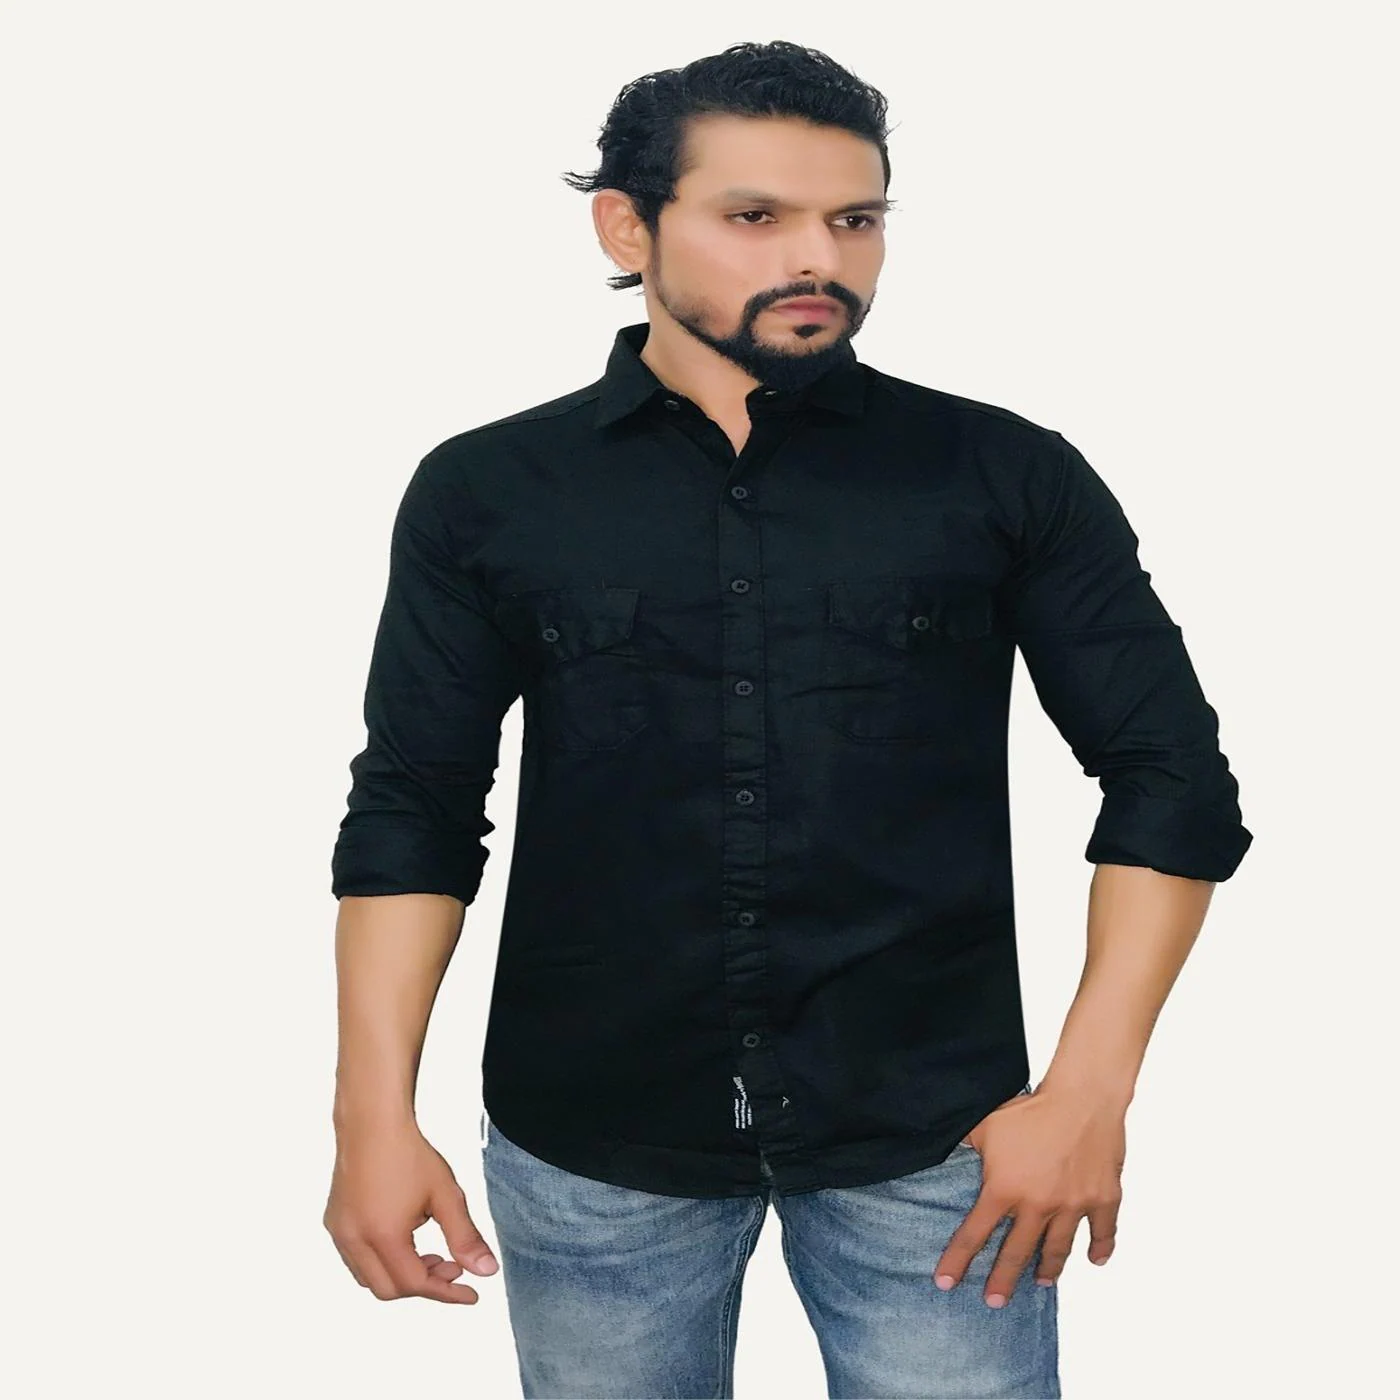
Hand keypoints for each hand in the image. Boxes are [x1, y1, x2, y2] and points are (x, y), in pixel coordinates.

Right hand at [324, 1117, 499, 1303]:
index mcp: (383, 1237)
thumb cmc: (410, 1154)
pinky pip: (356, 1258)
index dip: (446, 1292)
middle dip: (423, 1284)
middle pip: (389, 1289)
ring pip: (369, 1277)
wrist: (373, 1122)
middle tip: (451, 1267)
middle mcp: (354, 1241)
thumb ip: (465, 1238)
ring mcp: (339, 1232)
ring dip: (400, 1275)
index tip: (471, 1293)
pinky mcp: (334, 1222)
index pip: (415, 1284)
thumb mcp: (446, 1196)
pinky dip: (382, 1261)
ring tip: (431, 1252)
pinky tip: (404, 1238)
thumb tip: (486, 1272)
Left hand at [933, 1085, 1124, 1306]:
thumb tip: (937, 1148)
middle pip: (1016, 1253)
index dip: (958, 1260)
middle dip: (1003, 1281)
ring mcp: (1073, 1206)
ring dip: (1048, 1269)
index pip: (974, 1234)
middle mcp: (1038, 1206)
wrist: (1081, 1098)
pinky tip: (1094, 1260)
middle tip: (994, 1302)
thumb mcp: (985, 1124)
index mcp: (1004, 1189)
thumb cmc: (1030, 1108)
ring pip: (1058, 1249)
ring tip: (1041, 1283)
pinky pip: (1103, 1232)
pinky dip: (1100, 1248)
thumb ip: (964, 1144)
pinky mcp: (1103, 1199)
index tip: (945, 1283)